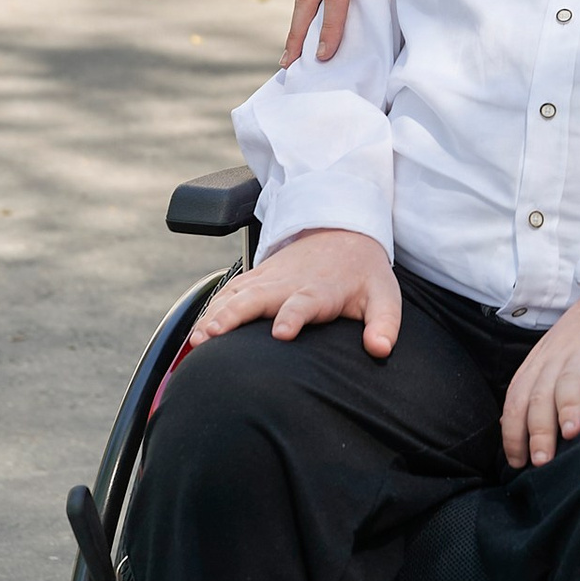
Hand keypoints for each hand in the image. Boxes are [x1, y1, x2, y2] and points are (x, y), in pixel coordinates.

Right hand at [187, 229, 401, 355]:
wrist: (343, 231)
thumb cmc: (363, 273)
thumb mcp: (384, 296)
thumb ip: (384, 323)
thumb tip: (381, 349)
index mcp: (319, 290)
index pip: (303, 303)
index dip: (292, 316)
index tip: (281, 333)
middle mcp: (288, 283)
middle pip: (256, 298)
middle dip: (233, 317)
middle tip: (212, 337)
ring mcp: (268, 278)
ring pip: (235, 295)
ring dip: (214, 315)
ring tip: (196, 340)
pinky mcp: (256, 278)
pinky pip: (228, 292)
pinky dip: (209, 310)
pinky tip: (195, 332)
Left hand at [499, 293, 579, 468]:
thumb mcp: (552, 359)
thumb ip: (534, 391)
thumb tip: (511, 429)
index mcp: (538, 363)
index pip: (517, 399)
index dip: (513, 432)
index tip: (517, 462)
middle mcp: (557, 358)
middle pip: (541, 395)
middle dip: (538, 430)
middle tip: (542, 460)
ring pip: (570, 381)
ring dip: (568, 407)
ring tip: (570, 433)